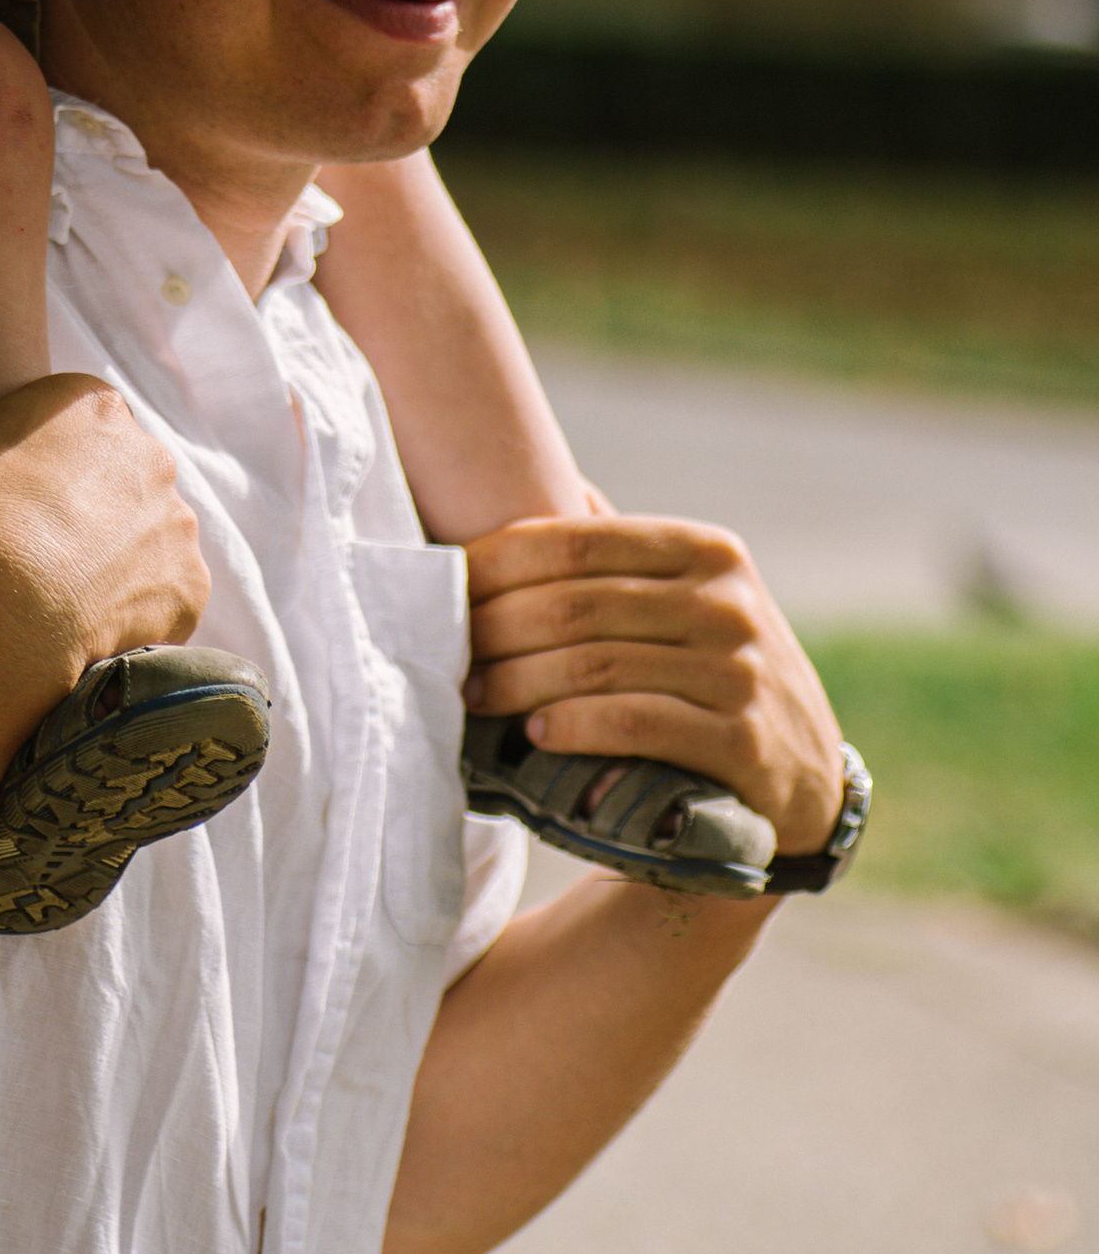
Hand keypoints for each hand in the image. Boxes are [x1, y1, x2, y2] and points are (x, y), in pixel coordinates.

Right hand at [0, 342, 209, 718]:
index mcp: (92, 406)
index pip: (67, 426)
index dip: (27, 465)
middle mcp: (150, 458)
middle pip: (110, 480)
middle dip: (75, 509)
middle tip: (19, 551)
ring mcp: (175, 528)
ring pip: (140, 538)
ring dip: (107, 559)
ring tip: (48, 595)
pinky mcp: (187, 592)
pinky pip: (162, 596)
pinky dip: (129, 612)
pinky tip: (80, 626)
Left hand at [464, 514, 845, 860]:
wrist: (808, 774)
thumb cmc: (714, 671)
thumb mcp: (690, 594)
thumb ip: (620, 547)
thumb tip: (542, 479)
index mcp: (706, 550)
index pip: (574, 539)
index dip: (496, 561)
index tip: (446, 586)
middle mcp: (727, 601)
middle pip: (574, 603)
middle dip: (494, 628)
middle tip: (447, 653)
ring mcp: (739, 672)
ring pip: (594, 664)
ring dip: (517, 681)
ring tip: (474, 696)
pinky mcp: (742, 741)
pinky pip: (634, 724)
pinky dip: (572, 726)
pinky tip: (535, 733)